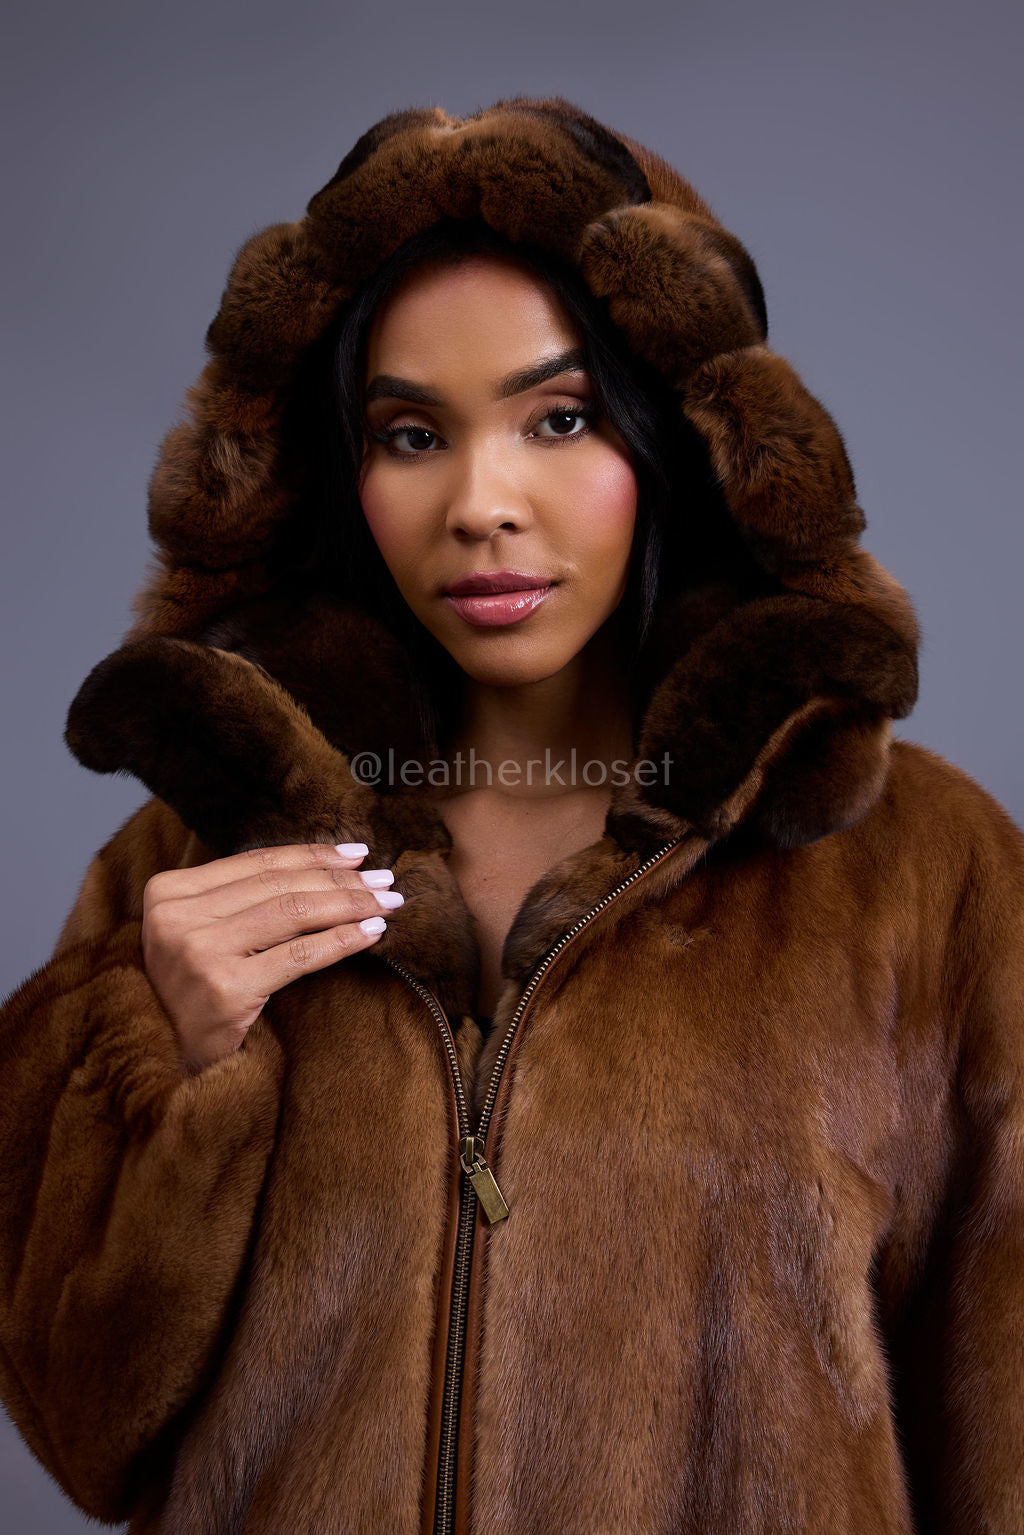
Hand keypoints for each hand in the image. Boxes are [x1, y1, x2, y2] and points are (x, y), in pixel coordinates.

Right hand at [141, 842, 402, 1071]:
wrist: (167, 1061)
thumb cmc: (194, 993)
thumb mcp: (201, 933)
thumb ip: (240, 898)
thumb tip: (323, 866)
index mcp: (167, 892)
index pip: (256, 863)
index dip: (313, 855)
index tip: (357, 854)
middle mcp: (176, 917)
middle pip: (278, 886)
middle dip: (340, 880)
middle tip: (384, 881)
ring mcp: (198, 952)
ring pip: (292, 913)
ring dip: (349, 904)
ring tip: (386, 904)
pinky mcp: (225, 990)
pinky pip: (299, 955)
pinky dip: (341, 940)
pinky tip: (371, 933)